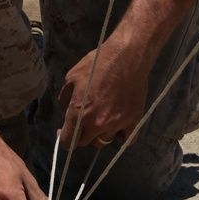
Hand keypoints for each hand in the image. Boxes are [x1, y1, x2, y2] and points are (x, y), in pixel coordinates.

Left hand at [58, 0, 195, 150]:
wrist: (127, 56)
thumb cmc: (97, 64)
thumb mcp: (71, 77)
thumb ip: (64, 100)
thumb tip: (65, 113)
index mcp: (80, 114)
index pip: (69, 142)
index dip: (64, 138)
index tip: (65, 131)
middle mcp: (98, 124)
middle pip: (85, 143)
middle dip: (81, 133)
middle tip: (84, 120)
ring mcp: (117, 124)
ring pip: (104, 141)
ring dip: (100, 133)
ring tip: (102, 119)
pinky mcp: (134, 121)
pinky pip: (126, 139)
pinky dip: (121, 135)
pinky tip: (118, 126)